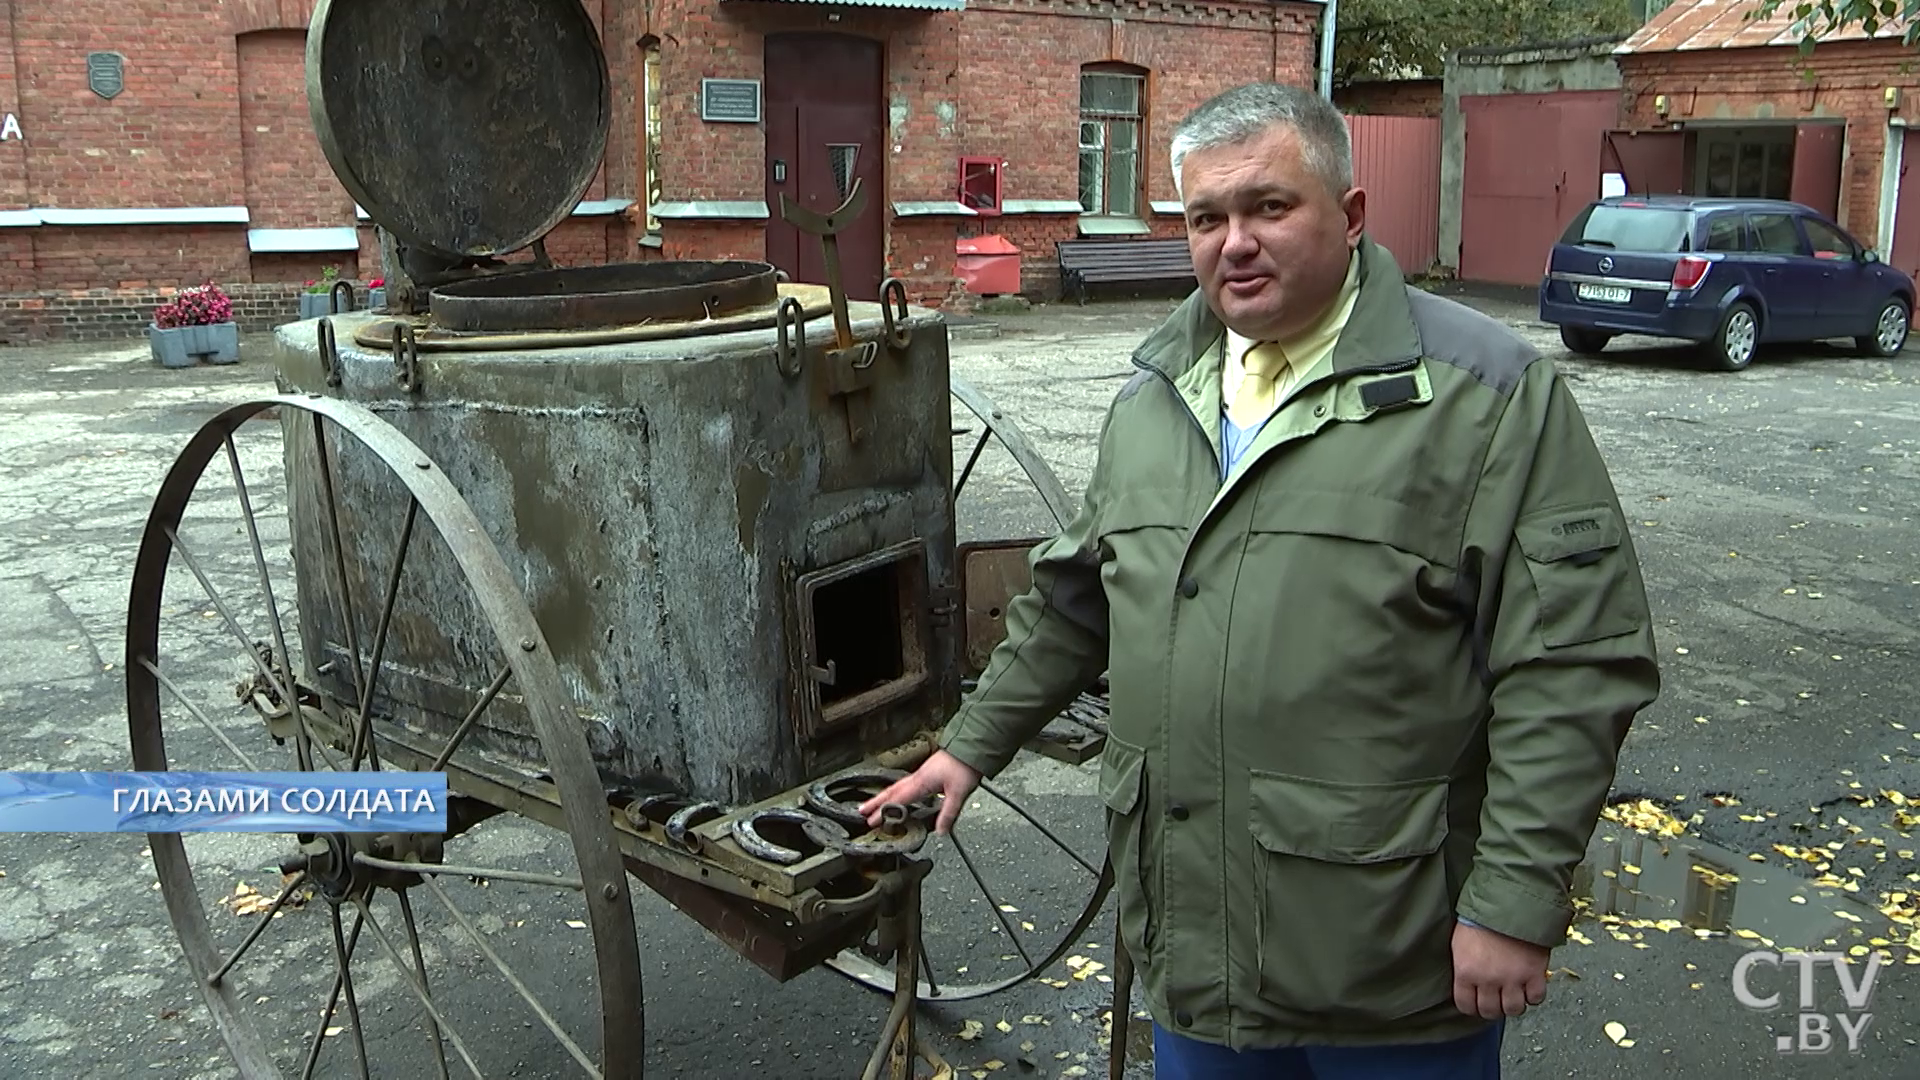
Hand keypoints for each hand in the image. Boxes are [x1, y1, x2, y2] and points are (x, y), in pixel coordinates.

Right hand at [859, 750, 980, 834]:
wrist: (971, 747)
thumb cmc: (964, 766)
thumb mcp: (958, 794)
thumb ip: (948, 814)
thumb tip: (941, 832)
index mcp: (921, 783)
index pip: (897, 800)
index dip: (883, 811)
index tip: (871, 821)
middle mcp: (918, 777)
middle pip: (891, 791)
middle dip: (875, 802)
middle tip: (861, 811)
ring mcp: (921, 773)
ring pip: (897, 786)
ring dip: (884, 796)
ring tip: (874, 804)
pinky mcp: (927, 772)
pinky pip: (906, 783)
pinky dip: (897, 791)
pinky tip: (899, 794)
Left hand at [1451, 921, 1549, 1019]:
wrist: (1508, 901)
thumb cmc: (1480, 918)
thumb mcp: (1460, 944)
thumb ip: (1464, 969)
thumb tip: (1468, 986)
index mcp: (1466, 972)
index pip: (1466, 1005)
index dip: (1471, 1007)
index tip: (1477, 1003)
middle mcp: (1488, 980)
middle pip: (1490, 1011)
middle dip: (1492, 1008)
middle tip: (1496, 1000)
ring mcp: (1513, 978)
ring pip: (1514, 1009)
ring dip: (1513, 1004)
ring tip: (1513, 994)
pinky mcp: (1534, 973)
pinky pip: (1536, 998)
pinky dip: (1533, 995)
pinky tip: (1529, 986)